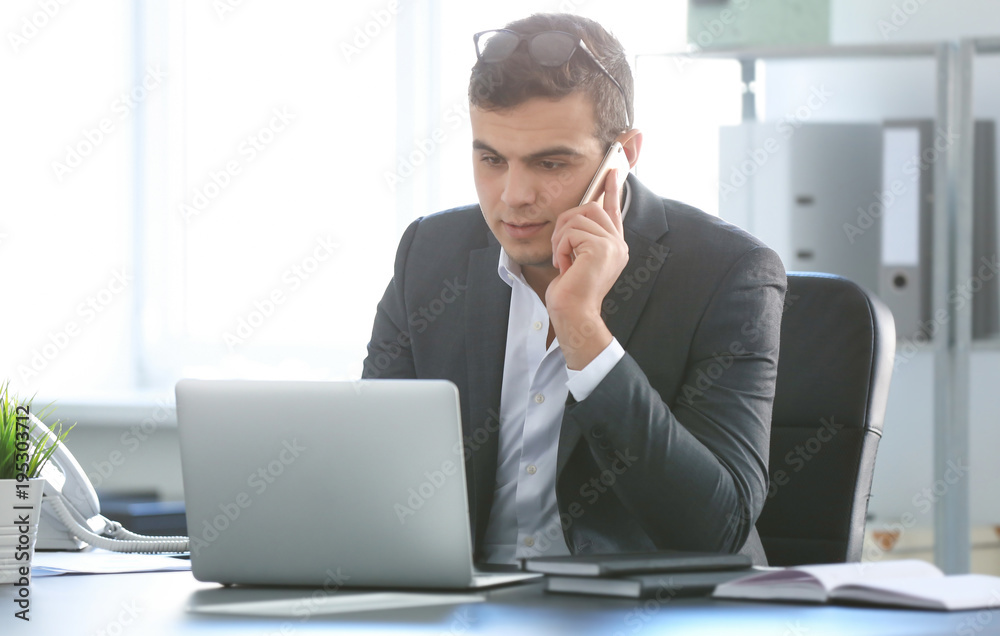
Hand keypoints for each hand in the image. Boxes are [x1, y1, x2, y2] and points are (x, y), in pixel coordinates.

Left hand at [546, 168, 628, 368]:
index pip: (613, 210)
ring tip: (563, 261)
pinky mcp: (602, 247)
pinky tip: (565, 265)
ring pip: (577, 218)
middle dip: (566, 223)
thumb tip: (575, 216)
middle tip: (561, 249)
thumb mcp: (575, 259)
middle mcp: (618, 244)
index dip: (612, 189)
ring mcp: (612, 245)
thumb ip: (580, 238)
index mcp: (614, 246)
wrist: (573, 313)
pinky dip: (561, 247)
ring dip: (561, 239)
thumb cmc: (570, 292)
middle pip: (589, 207)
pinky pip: (572, 231)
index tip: (611, 170)